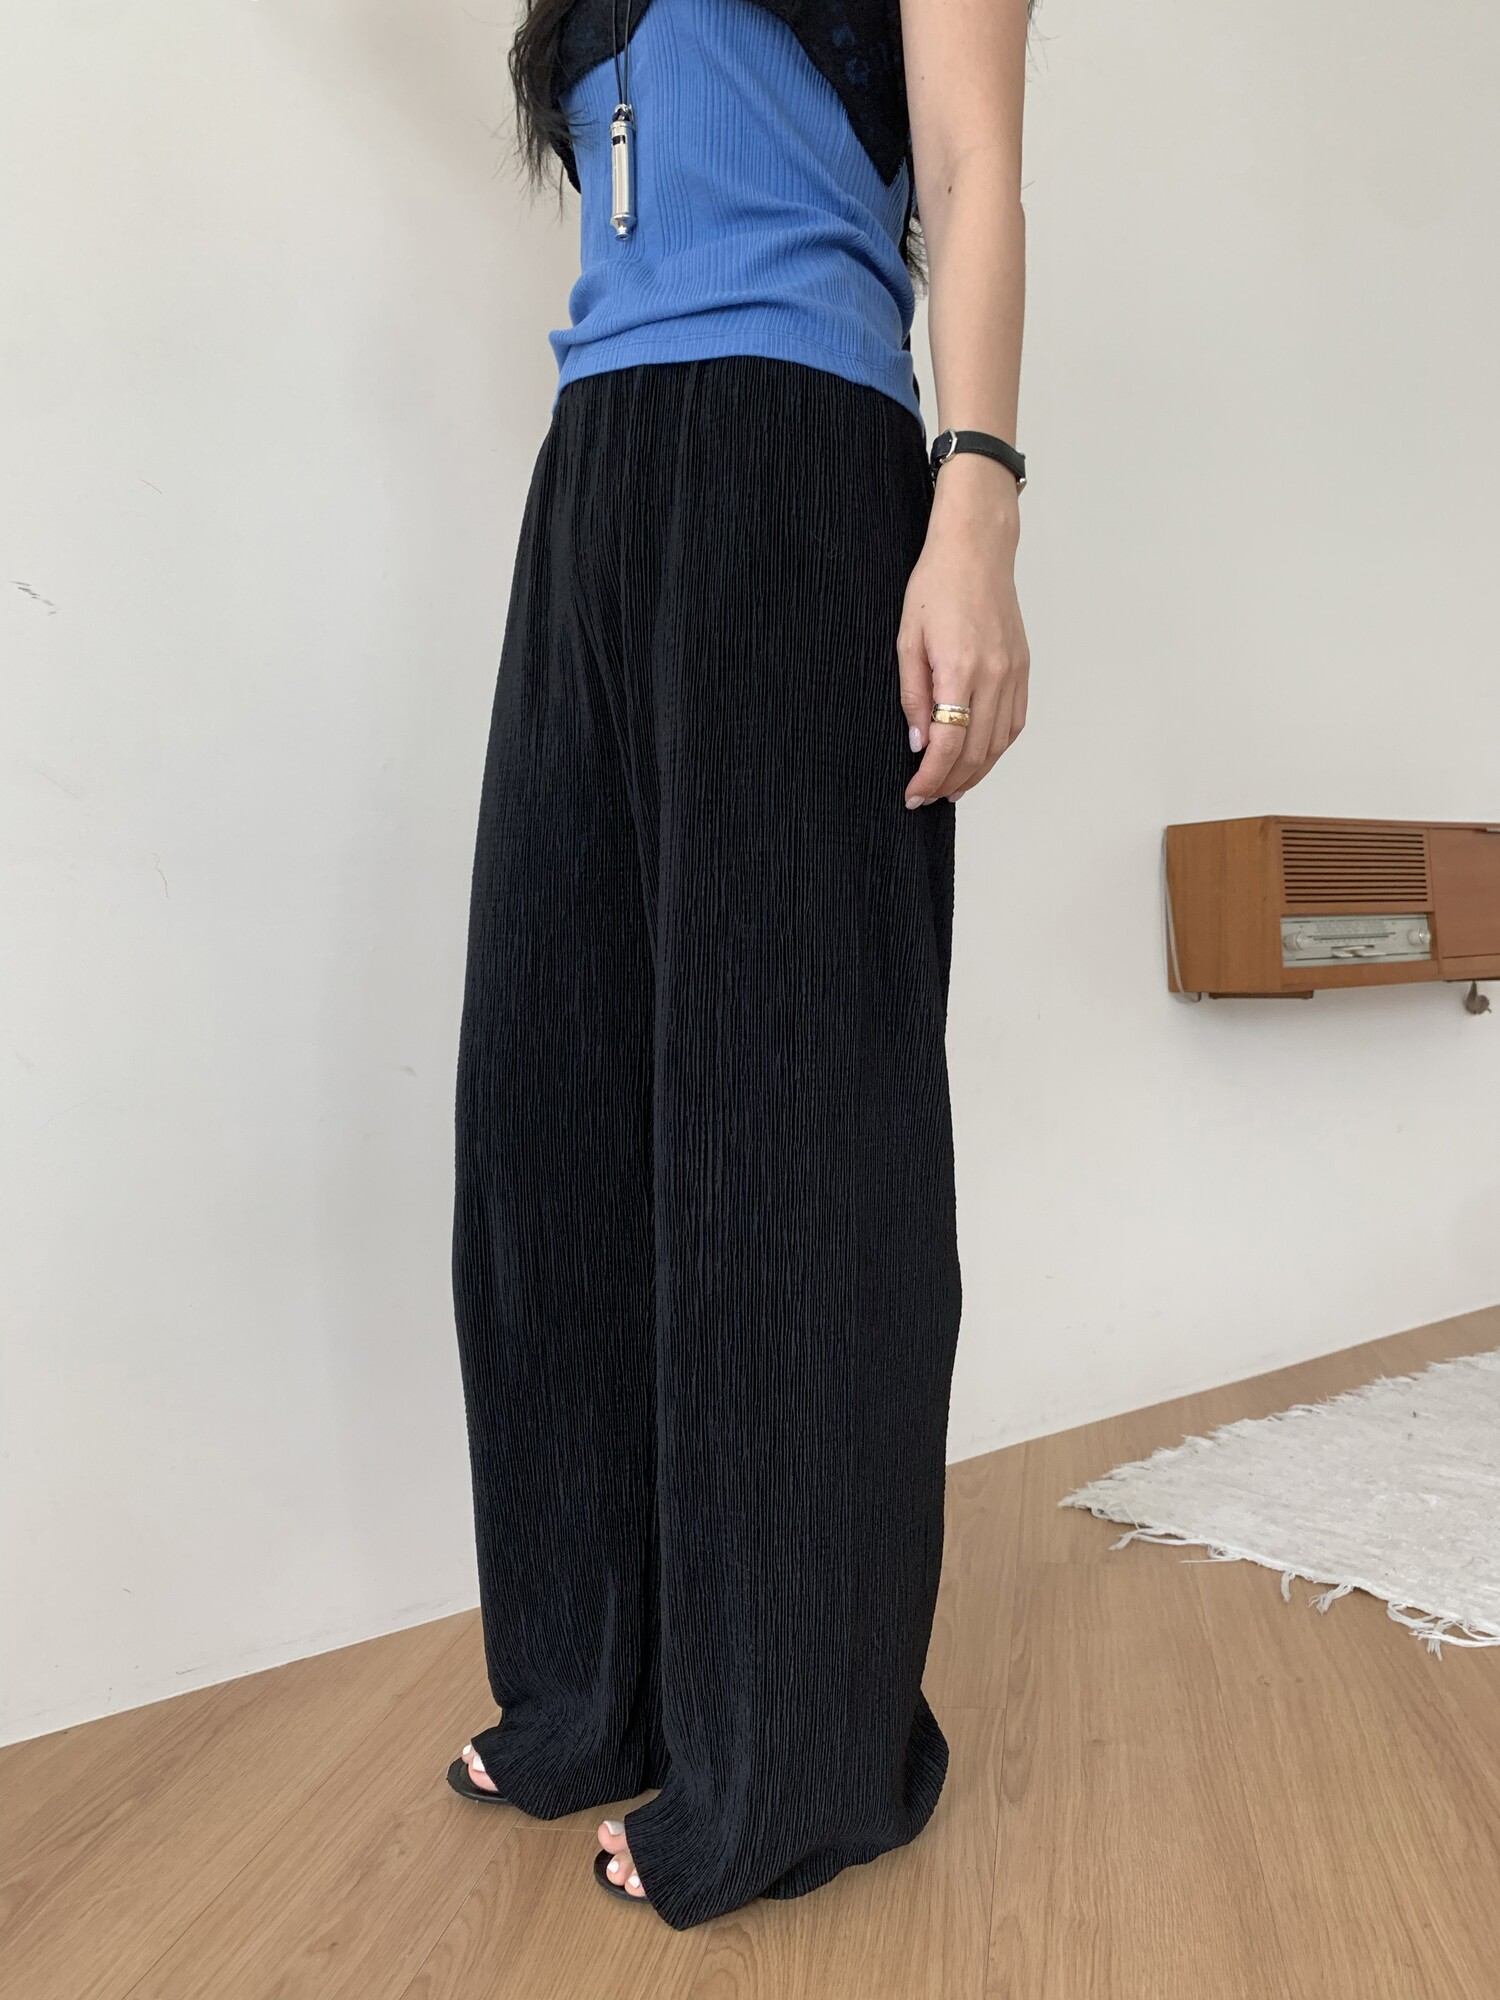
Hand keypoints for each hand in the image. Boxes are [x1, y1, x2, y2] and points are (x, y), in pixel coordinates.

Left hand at [898, 456, 1029, 805]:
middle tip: (926, 797)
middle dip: (950, 783)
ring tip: (951, 787)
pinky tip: (978, 758)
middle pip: (976, 753)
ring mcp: (1014, 673)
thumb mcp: (907, 640)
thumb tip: (919, 743)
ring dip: (976, 773)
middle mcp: (994, 676)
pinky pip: (1014, 723)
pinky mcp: (1023, 668)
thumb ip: (912, 696)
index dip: (930, 778)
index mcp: (960, 669)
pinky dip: (996, 749)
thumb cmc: (936, 585)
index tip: (914, 794)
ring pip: (999, 744)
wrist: (978, 549)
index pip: (948, 745)